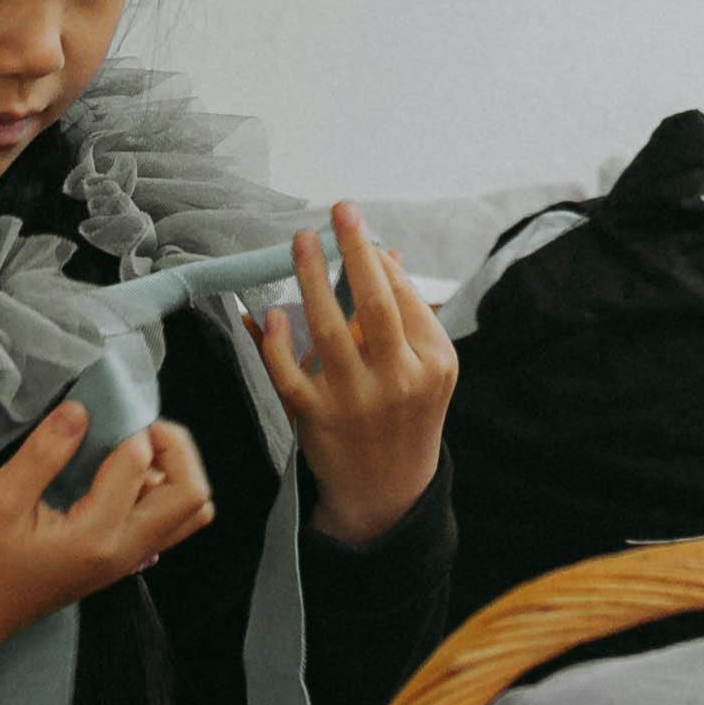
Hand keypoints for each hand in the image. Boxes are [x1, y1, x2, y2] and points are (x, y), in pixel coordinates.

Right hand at [0, 399, 213, 692]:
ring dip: (171, 472)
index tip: (94, 410)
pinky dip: (156, 492)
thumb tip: (81, 409)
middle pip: (193, 495)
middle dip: (172, 448)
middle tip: (128, 427)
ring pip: (187, 512)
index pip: (140, 463)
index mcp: (98, 536)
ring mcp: (127, 562)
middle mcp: (125, 552)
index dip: (123, 425)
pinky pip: (165, 524)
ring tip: (124, 449)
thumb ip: (45, 452)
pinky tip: (113, 476)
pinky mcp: (119, 563)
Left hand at [251, 206, 455, 552]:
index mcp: (433, 363)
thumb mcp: (425, 368)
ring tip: (301, 241)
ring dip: (311, 280)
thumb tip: (387, 254)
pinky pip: (290, 374)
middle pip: (375, 307)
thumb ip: (408, 315)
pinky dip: (276, 343)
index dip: (377, 259)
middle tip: (339, 211)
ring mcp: (356, 402)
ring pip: (328, 332)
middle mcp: (399, 381)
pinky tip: (270, 314)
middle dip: (356, 254)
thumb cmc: (406, 416)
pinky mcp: (317, 420)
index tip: (354, 225)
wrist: (388, 493)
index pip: (404, 299)